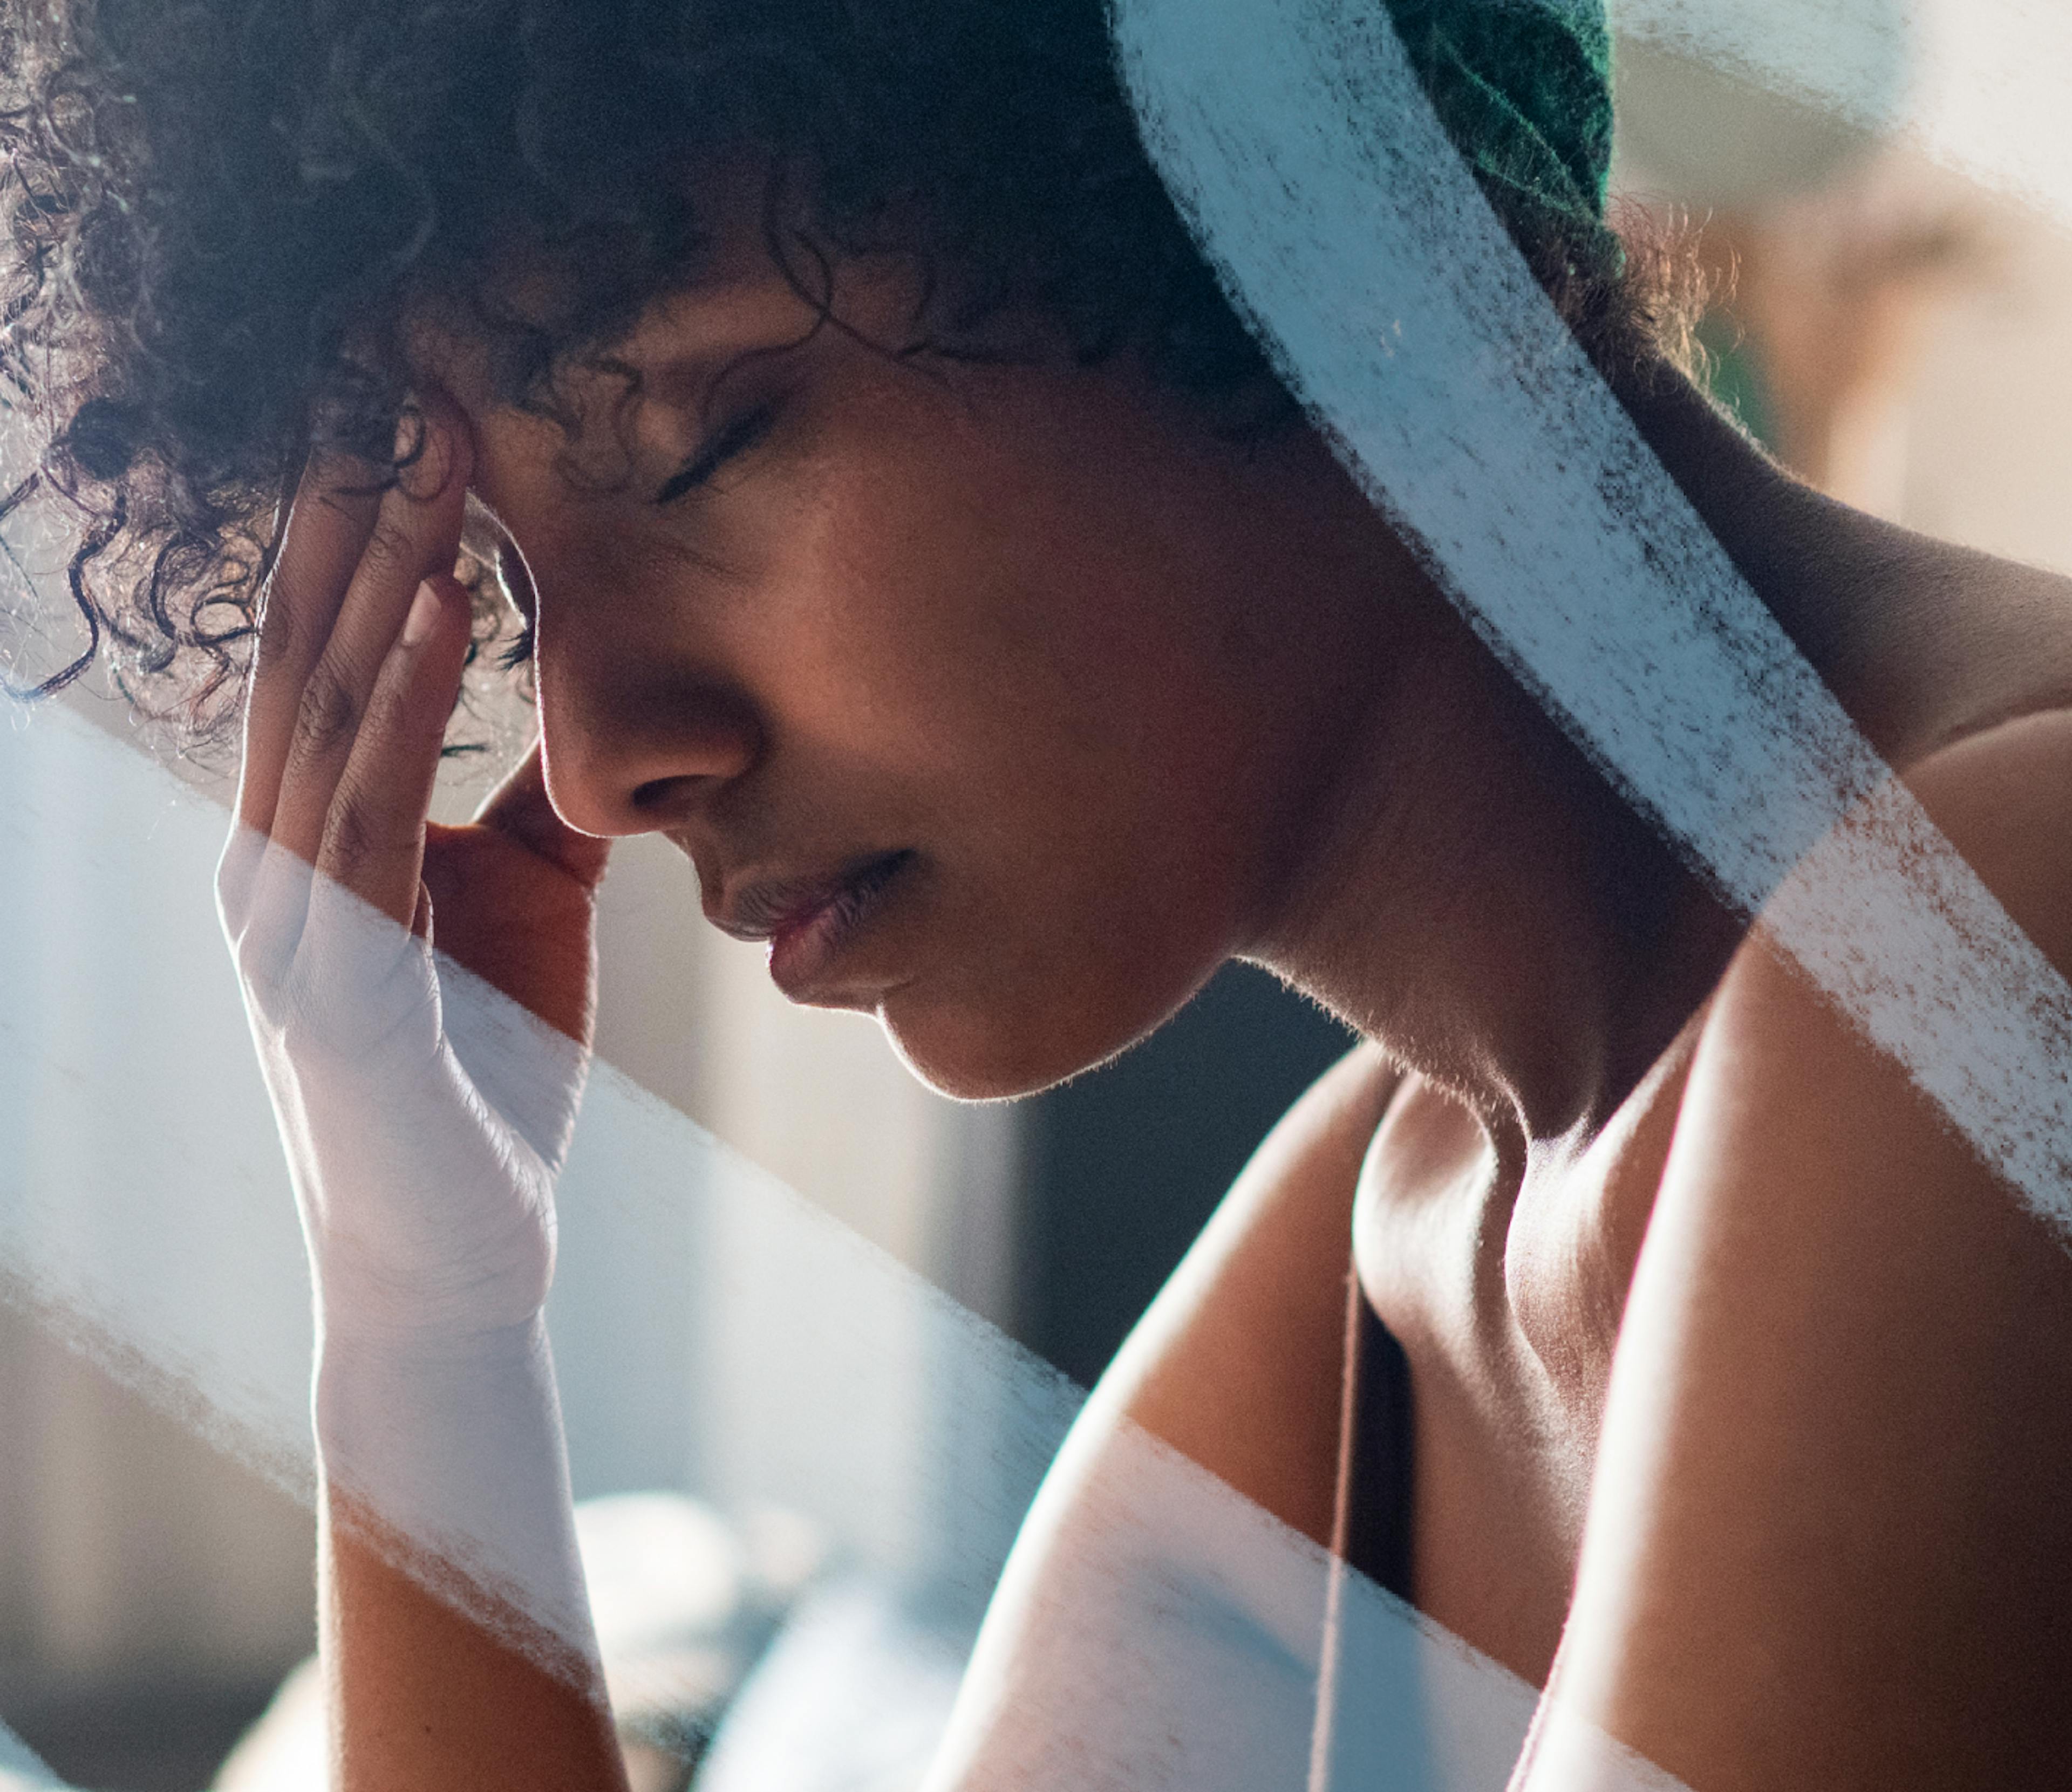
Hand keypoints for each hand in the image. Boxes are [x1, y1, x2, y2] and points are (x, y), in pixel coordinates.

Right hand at [217, 399, 608, 1347]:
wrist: (456, 1251)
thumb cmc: (483, 1076)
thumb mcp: (522, 912)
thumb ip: (533, 810)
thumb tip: (592, 718)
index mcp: (313, 840)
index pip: (325, 658)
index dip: (359, 536)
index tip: (412, 420)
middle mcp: (274, 862)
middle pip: (302, 654)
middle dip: (347, 517)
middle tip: (393, 384)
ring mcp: (288, 922)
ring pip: (323, 708)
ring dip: (373, 573)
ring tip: (418, 456)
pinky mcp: (333, 982)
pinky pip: (366, 810)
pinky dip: (399, 698)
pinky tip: (436, 605)